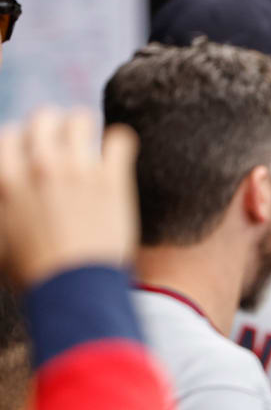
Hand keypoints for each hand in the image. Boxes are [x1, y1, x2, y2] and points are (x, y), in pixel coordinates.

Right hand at [0, 109, 138, 286]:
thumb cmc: (34, 273)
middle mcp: (40, 167)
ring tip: (92, 144)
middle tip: (64, 144)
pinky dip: (121, 143)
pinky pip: (120, 138)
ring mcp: (78, 171)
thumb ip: (3, 204)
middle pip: (43, 118)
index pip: (10, 134)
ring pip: (81, 120)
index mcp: (6, 179)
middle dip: (53, 127)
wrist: (75, 291)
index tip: (33, 156)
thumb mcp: (0, 238)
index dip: (23, 143)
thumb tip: (7, 194)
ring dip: (86, 128)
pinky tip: (119, 154)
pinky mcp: (112, 180)